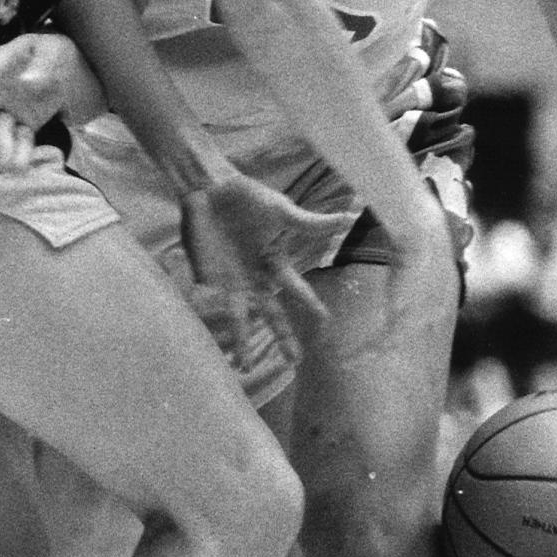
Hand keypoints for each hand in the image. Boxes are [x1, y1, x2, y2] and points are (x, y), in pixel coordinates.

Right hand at [0, 33, 103, 172]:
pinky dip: (21, 153)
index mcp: (2, 62)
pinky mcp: (26, 123)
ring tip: (8, 165)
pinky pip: (20, 139)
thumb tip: (26, 82)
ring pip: (1, 129)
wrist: (80, 69)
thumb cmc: (61, 52)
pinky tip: (21, 167)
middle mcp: (0, 88)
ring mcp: (12, 107)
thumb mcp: (55, 50)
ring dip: (2, 147)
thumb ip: (42, 64)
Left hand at [180, 175, 332, 368]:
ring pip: (240, 318)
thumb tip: (348, 218)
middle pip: (272, 314)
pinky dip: (208, 319)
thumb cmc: (249, 199)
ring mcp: (231, 281)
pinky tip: (210, 340)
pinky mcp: (207, 277)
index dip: (309, 303)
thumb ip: (310, 223)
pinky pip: (209, 303)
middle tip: (295, 362)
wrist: (211, 188)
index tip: (324, 320)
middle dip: (283, 337)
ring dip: (242, 341)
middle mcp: (255, 278)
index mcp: (275, 264)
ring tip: (244, 367)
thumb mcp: (281, 211)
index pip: (296, 289)